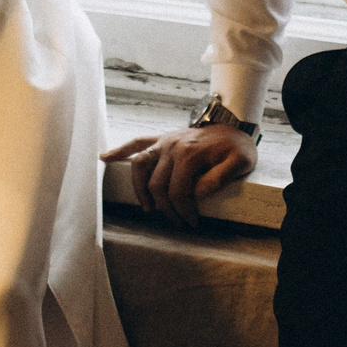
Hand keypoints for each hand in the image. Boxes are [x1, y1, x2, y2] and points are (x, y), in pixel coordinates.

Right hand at [106, 124, 256, 227]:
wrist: (233, 123)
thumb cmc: (237, 146)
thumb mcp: (241, 162)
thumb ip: (221, 178)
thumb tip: (197, 194)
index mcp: (190, 153)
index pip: (178, 191)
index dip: (183, 211)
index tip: (192, 223)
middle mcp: (172, 146)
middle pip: (157, 185)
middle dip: (166, 209)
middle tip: (178, 223)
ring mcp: (163, 142)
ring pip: (140, 166)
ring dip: (140, 190)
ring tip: (148, 208)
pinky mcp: (160, 139)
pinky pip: (137, 143)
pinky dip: (120, 151)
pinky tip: (105, 158)